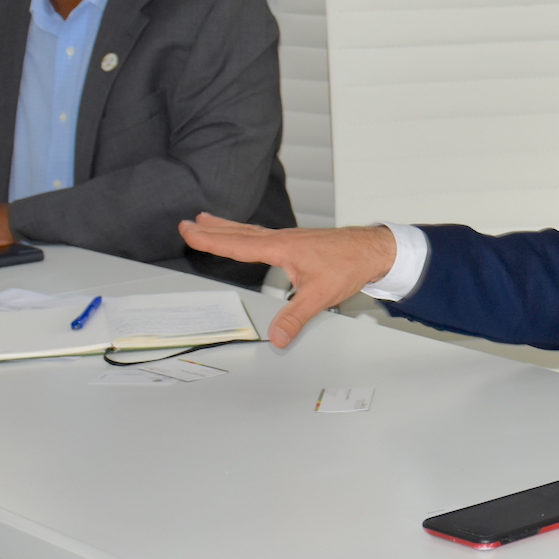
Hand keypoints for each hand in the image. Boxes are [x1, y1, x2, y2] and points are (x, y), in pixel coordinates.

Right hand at [179, 212, 394, 348]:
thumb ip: (295, 317)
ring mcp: (290, 238)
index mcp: (282, 248)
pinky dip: (246, 232)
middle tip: (186, 223)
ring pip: (251, 231)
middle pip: (239, 233)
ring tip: (207, 220)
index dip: (211, 240)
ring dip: (227, 227)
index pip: (238, 244)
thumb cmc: (349, 265)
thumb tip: (278, 338)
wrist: (372, 250)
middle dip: (212, 229)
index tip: (189, 231)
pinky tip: (246, 235)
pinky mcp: (297, 242)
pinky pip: (263, 234)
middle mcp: (283, 239)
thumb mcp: (320, 296)